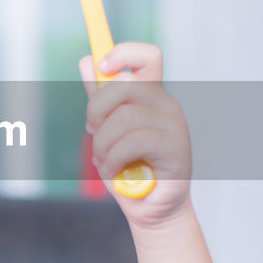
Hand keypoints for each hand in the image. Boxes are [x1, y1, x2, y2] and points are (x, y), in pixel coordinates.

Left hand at [79, 43, 191, 228]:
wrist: (150, 210)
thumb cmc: (129, 170)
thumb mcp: (107, 131)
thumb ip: (99, 98)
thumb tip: (87, 62)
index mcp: (150, 96)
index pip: (146, 56)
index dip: (123, 52)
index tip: (102, 64)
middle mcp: (165, 105)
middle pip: (123, 84)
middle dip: (96, 109)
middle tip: (92, 131)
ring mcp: (174, 124)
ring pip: (123, 118)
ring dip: (102, 144)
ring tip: (104, 162)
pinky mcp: (176, 147)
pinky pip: (133, 141)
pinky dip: (113, 158)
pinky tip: (114, 170)